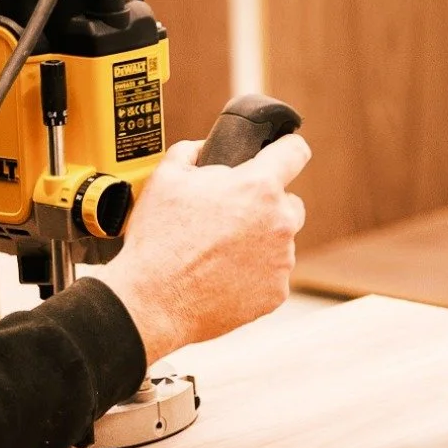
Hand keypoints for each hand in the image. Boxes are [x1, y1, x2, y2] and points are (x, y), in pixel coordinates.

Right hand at [100, 135, 309, 362]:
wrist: (153, 300)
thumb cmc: (158, 241)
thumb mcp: (165, 178)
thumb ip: (192, 151)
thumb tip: (204, 149)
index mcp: (257, 187)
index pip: (294, 152)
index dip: (287, 147)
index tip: (283, 152)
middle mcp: (278, 223)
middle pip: (288, 202)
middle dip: (263, 205)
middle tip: (227, 217)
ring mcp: (281, 261)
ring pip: (277, 240)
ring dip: (256, 241)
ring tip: (216, 252)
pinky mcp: (276, 292)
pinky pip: (270, 274)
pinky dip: (252, 273)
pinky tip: (220, 274)